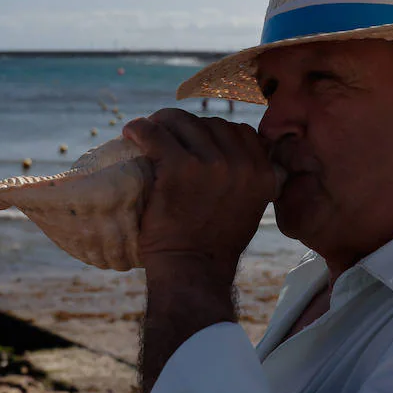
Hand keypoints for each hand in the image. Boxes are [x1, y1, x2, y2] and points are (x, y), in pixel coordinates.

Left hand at [123, 108, 280, 282]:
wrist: (192, 270)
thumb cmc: (213, 245)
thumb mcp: (249, 207)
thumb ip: (247, 178)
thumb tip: (233, 153)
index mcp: (262, 172)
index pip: (238, 131)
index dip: (213, 132)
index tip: (193, 140)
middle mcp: (240, 164)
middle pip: (208, 123)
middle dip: (186, 127)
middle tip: (165, 136)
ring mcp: (209, 163)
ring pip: (181, 123)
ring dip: (161, 124)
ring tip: (146, 132)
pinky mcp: (178, 166)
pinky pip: (154, 134)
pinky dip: (139, 129)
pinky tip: (131, 133)